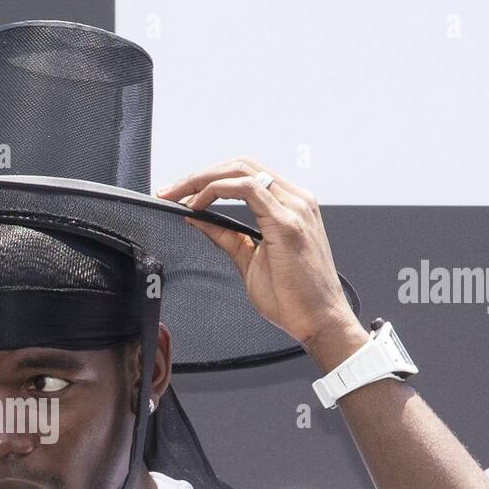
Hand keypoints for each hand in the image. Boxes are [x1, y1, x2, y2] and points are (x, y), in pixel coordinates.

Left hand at [156, 158, 356, 348]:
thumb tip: (197, 218)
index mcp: (290, 206)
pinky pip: (248, 189)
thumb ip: (226, 237)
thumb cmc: (293, 298)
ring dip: (202, 179)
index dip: (209, 178)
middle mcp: (296, 200)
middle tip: (169, 191)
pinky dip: (217, 191)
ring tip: (177, 195)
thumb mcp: (249, 260)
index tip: (179, 193)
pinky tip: (198, 205)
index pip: (245, 175)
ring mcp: (294, 207)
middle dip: (199, 175)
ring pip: (241, 170)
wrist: (319, 322)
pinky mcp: (288, 222)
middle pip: (240, 166)